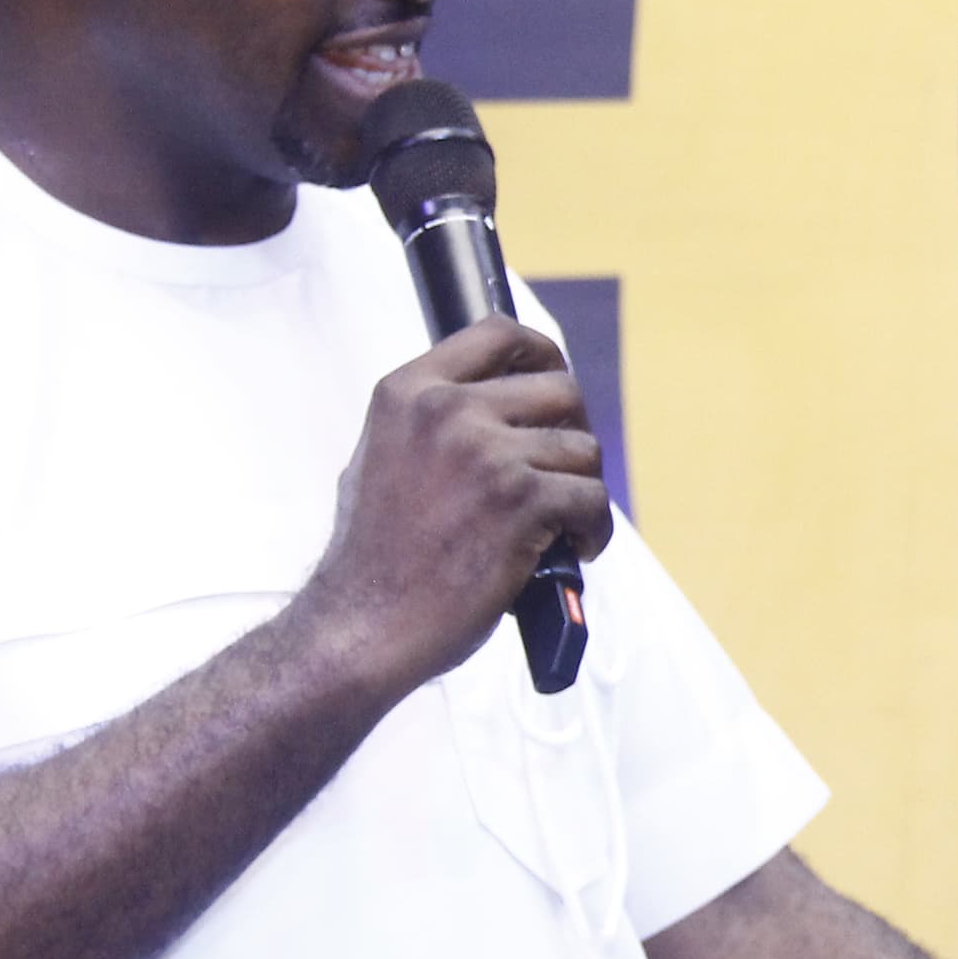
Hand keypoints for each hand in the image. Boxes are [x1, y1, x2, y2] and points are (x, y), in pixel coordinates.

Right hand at [300, 315, 611, 691]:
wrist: (364, 625)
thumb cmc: (376, 557)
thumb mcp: (383, 457)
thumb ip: (432, 421)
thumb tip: (496, 403)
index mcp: (409, 391)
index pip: (497, 334)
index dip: (541, 354)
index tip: (553, 380)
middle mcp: (447, 410)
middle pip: (560, 389)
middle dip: (575, 430)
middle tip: (566, 471)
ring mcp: (486, 453)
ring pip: (584, 449)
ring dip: (582, 490)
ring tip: (564, 524)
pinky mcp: (522, 500)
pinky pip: (592, 498)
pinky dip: (592, 530)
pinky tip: (574, 549)